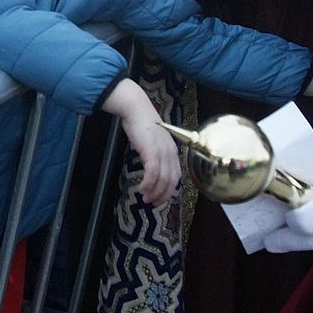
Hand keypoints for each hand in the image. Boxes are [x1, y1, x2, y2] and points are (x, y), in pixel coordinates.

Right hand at [102, 79, 180, 205]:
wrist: (136, 109)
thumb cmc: (142, 124)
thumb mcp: (153, 141)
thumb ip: (155, 154)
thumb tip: (151, 168)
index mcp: (172, 151)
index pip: (176, 176)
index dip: (169, 190)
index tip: (160, 198)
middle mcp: (170, 153)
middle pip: (172, 181)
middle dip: (163, 195)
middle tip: (152, 203)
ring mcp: (162, 152)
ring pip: (162, 179)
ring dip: (154, 192)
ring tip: (145, 198)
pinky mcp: (151, 151)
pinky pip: (152, 173)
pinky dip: (148, 184)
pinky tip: (141, 188)